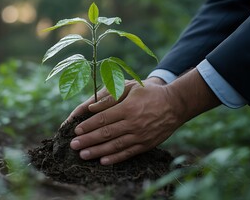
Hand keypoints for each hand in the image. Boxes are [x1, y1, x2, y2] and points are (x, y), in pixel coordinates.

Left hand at [69, 69, 219, 164]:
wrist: (175, 104)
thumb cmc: (150, 93)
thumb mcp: (131, 88)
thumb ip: (111, 97)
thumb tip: (91, 108)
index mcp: (128, 107)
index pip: (103, 119)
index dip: (88, 126)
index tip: (76, 130)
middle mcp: (133, 123)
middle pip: (106, 134)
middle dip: (88, 140)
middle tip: (74, 145)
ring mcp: (140, 135)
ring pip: (115, 146)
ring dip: (97, 151)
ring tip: (83, 155)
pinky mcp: (146, 144)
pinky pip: (128, 153)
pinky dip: (115, 158)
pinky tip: (103, 161)